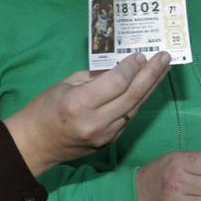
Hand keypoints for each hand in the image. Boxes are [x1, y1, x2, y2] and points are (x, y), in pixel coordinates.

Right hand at [4, 52, 170, 174]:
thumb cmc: (44, 109)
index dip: (131, 68)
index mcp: (78, 104)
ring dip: (151, 87)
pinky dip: (138, 100)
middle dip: (151, 74)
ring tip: (162, 68)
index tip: (140, 55)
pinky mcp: (110, 142)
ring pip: (135, 108)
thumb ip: (95, 77)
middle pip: (132, 96)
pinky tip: (146, 86)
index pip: (116, 84)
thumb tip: (122, 67)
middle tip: (164, 57)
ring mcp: (105, 135)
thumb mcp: (65, 84)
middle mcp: (95, 122)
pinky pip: (128, 117)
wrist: (36, 145)